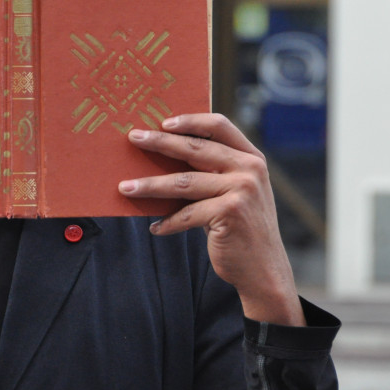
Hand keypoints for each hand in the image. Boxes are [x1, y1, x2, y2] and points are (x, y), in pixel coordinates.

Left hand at [119, 113, 304, 326]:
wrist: (264, 269)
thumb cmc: (241, 227)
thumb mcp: (235, 191)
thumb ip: (213, 171)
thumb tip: (162, 155)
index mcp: (251, 157)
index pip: (219, 125)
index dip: (190, 120)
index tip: (162, 122)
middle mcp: (250, 169)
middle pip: (194, 148)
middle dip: (159, 143)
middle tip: (133, 139)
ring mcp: (241, 190)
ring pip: (183, 182)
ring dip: (149, 186)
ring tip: (125, 188)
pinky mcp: (230, 213)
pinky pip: (187, 214)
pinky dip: (168, 222)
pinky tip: (155, 228)